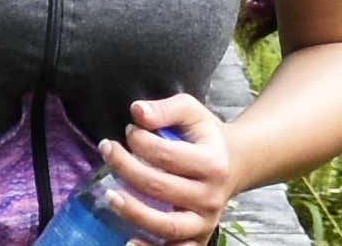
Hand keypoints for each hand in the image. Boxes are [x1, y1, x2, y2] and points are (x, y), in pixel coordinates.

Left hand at [96, 95, 241, 241]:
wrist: (233, 165)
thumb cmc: (204, 137)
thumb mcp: (190, 112)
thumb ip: (164, 109)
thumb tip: (137, 112)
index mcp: (212, 163)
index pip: (167, 155)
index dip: (140, 141)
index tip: (130, 131)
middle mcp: (211, 196)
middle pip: (160, 187)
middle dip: (126, 168)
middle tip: (107, 151)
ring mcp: (205, 222)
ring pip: (167, 226)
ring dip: (134, 212)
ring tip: (109, 196)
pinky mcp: (198, 238)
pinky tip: (129, 243)